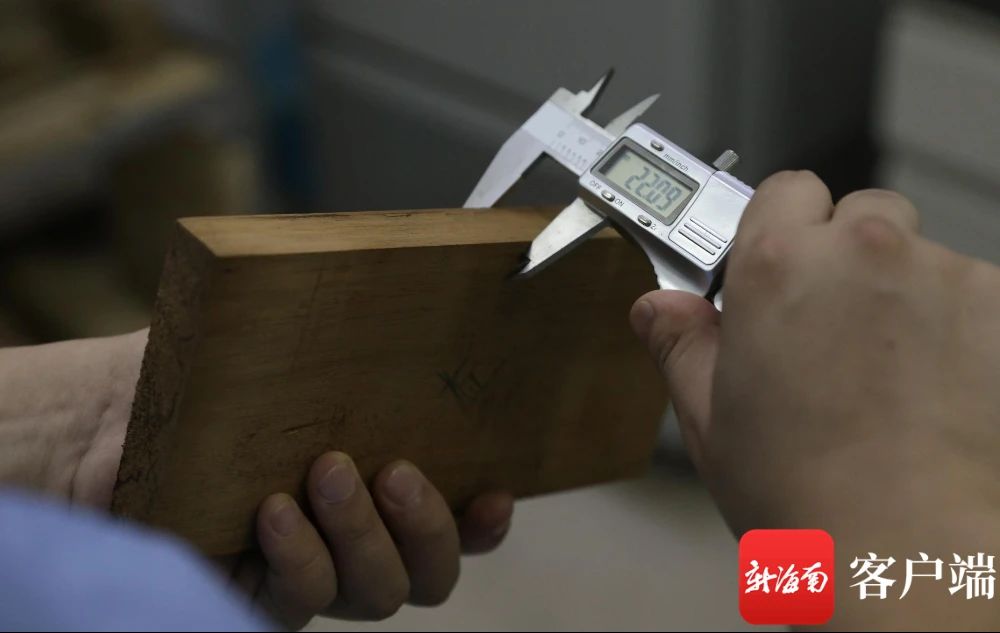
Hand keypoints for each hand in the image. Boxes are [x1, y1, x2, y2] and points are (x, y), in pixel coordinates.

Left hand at [0, 329, 512, 628]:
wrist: (115, 415)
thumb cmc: (210, 379)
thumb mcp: (285, 351)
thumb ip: (349, 343)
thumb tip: (413, 287)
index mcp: (381, 486)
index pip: (457, 524)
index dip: (486, 525)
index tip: (495, 494)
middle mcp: (355, 537)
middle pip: (429, 575)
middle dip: (426, 528)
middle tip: (394, 470)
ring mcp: (310, 570)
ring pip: (376, 594)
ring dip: (363, 537)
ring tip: (327, 472)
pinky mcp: (256, 592)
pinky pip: (302, 600)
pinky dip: (299, 557)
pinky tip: (272, 513)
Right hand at [629, 171, 999, 628]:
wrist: (909, 548)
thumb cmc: (806, 493)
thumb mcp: (709, 419)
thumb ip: (680, 344)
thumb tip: (657, 307)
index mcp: (777, 266)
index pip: (785, 189)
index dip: (780, 226)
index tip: (778, 264)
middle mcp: (862, 250)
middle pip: (859, 211)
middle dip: (845, 253)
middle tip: (829, 323)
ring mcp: (940, 274)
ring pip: (917, 255)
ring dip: (901, 291)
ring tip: (885, 372)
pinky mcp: (999, 307)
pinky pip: (970, 294)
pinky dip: (955, 325)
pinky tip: (932, 387)